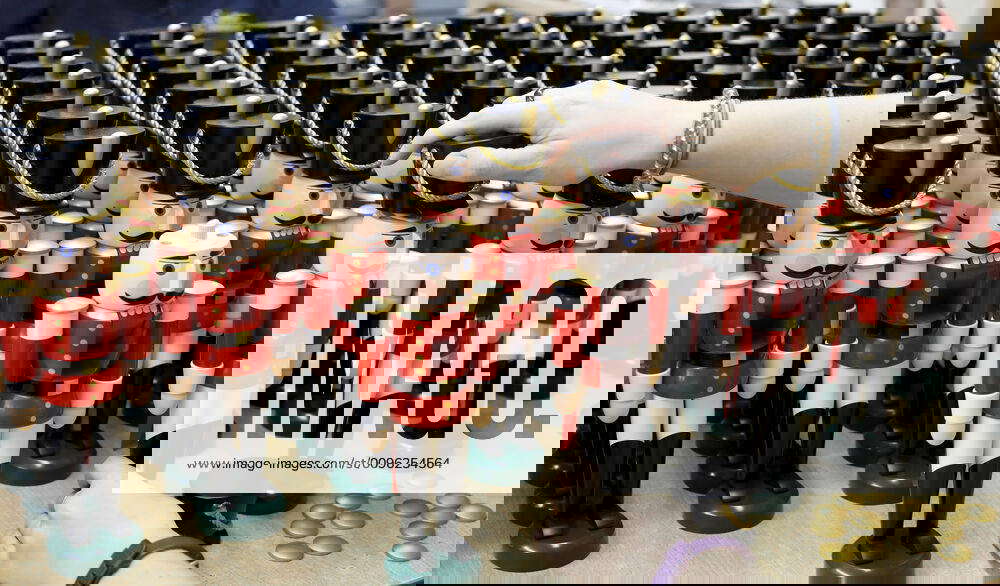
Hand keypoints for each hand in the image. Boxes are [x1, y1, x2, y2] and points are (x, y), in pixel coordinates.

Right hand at [401, 80, 703, 185]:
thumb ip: (493, 165)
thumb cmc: (601, 152)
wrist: (664, 133)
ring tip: (514, 167)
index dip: (443, 137)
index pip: (472, 124)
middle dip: (481, 142)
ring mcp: (576, 99)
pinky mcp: (600, 105)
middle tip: (461, 162)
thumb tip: (445, 166)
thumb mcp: (541, 167)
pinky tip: (567, 153)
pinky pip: (563, 124)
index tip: (417, 149)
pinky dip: (550, 140)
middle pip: (502, 123)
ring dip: (520, 144)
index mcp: (528, 112)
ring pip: (536, 124)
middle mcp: (548, 99)